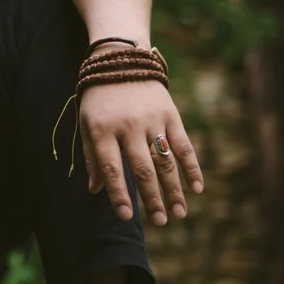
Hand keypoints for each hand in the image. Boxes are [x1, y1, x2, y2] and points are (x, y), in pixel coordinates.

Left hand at [78, 80, 203, 225]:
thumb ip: (92, 156)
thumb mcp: (86, 123)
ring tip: (179, 213)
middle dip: (153, 198)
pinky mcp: (171, 115)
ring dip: (174, 190)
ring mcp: (152, 121)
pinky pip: (183, 145)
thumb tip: (95, 190)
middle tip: (162, 222)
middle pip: (142, 169)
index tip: (125, 216)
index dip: (118, 194)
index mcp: (102, 130)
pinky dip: (192, 167)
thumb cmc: (98, 98)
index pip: (111, 168)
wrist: (120, 60)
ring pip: (165, 161)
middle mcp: (128, 127)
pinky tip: (197, 188)